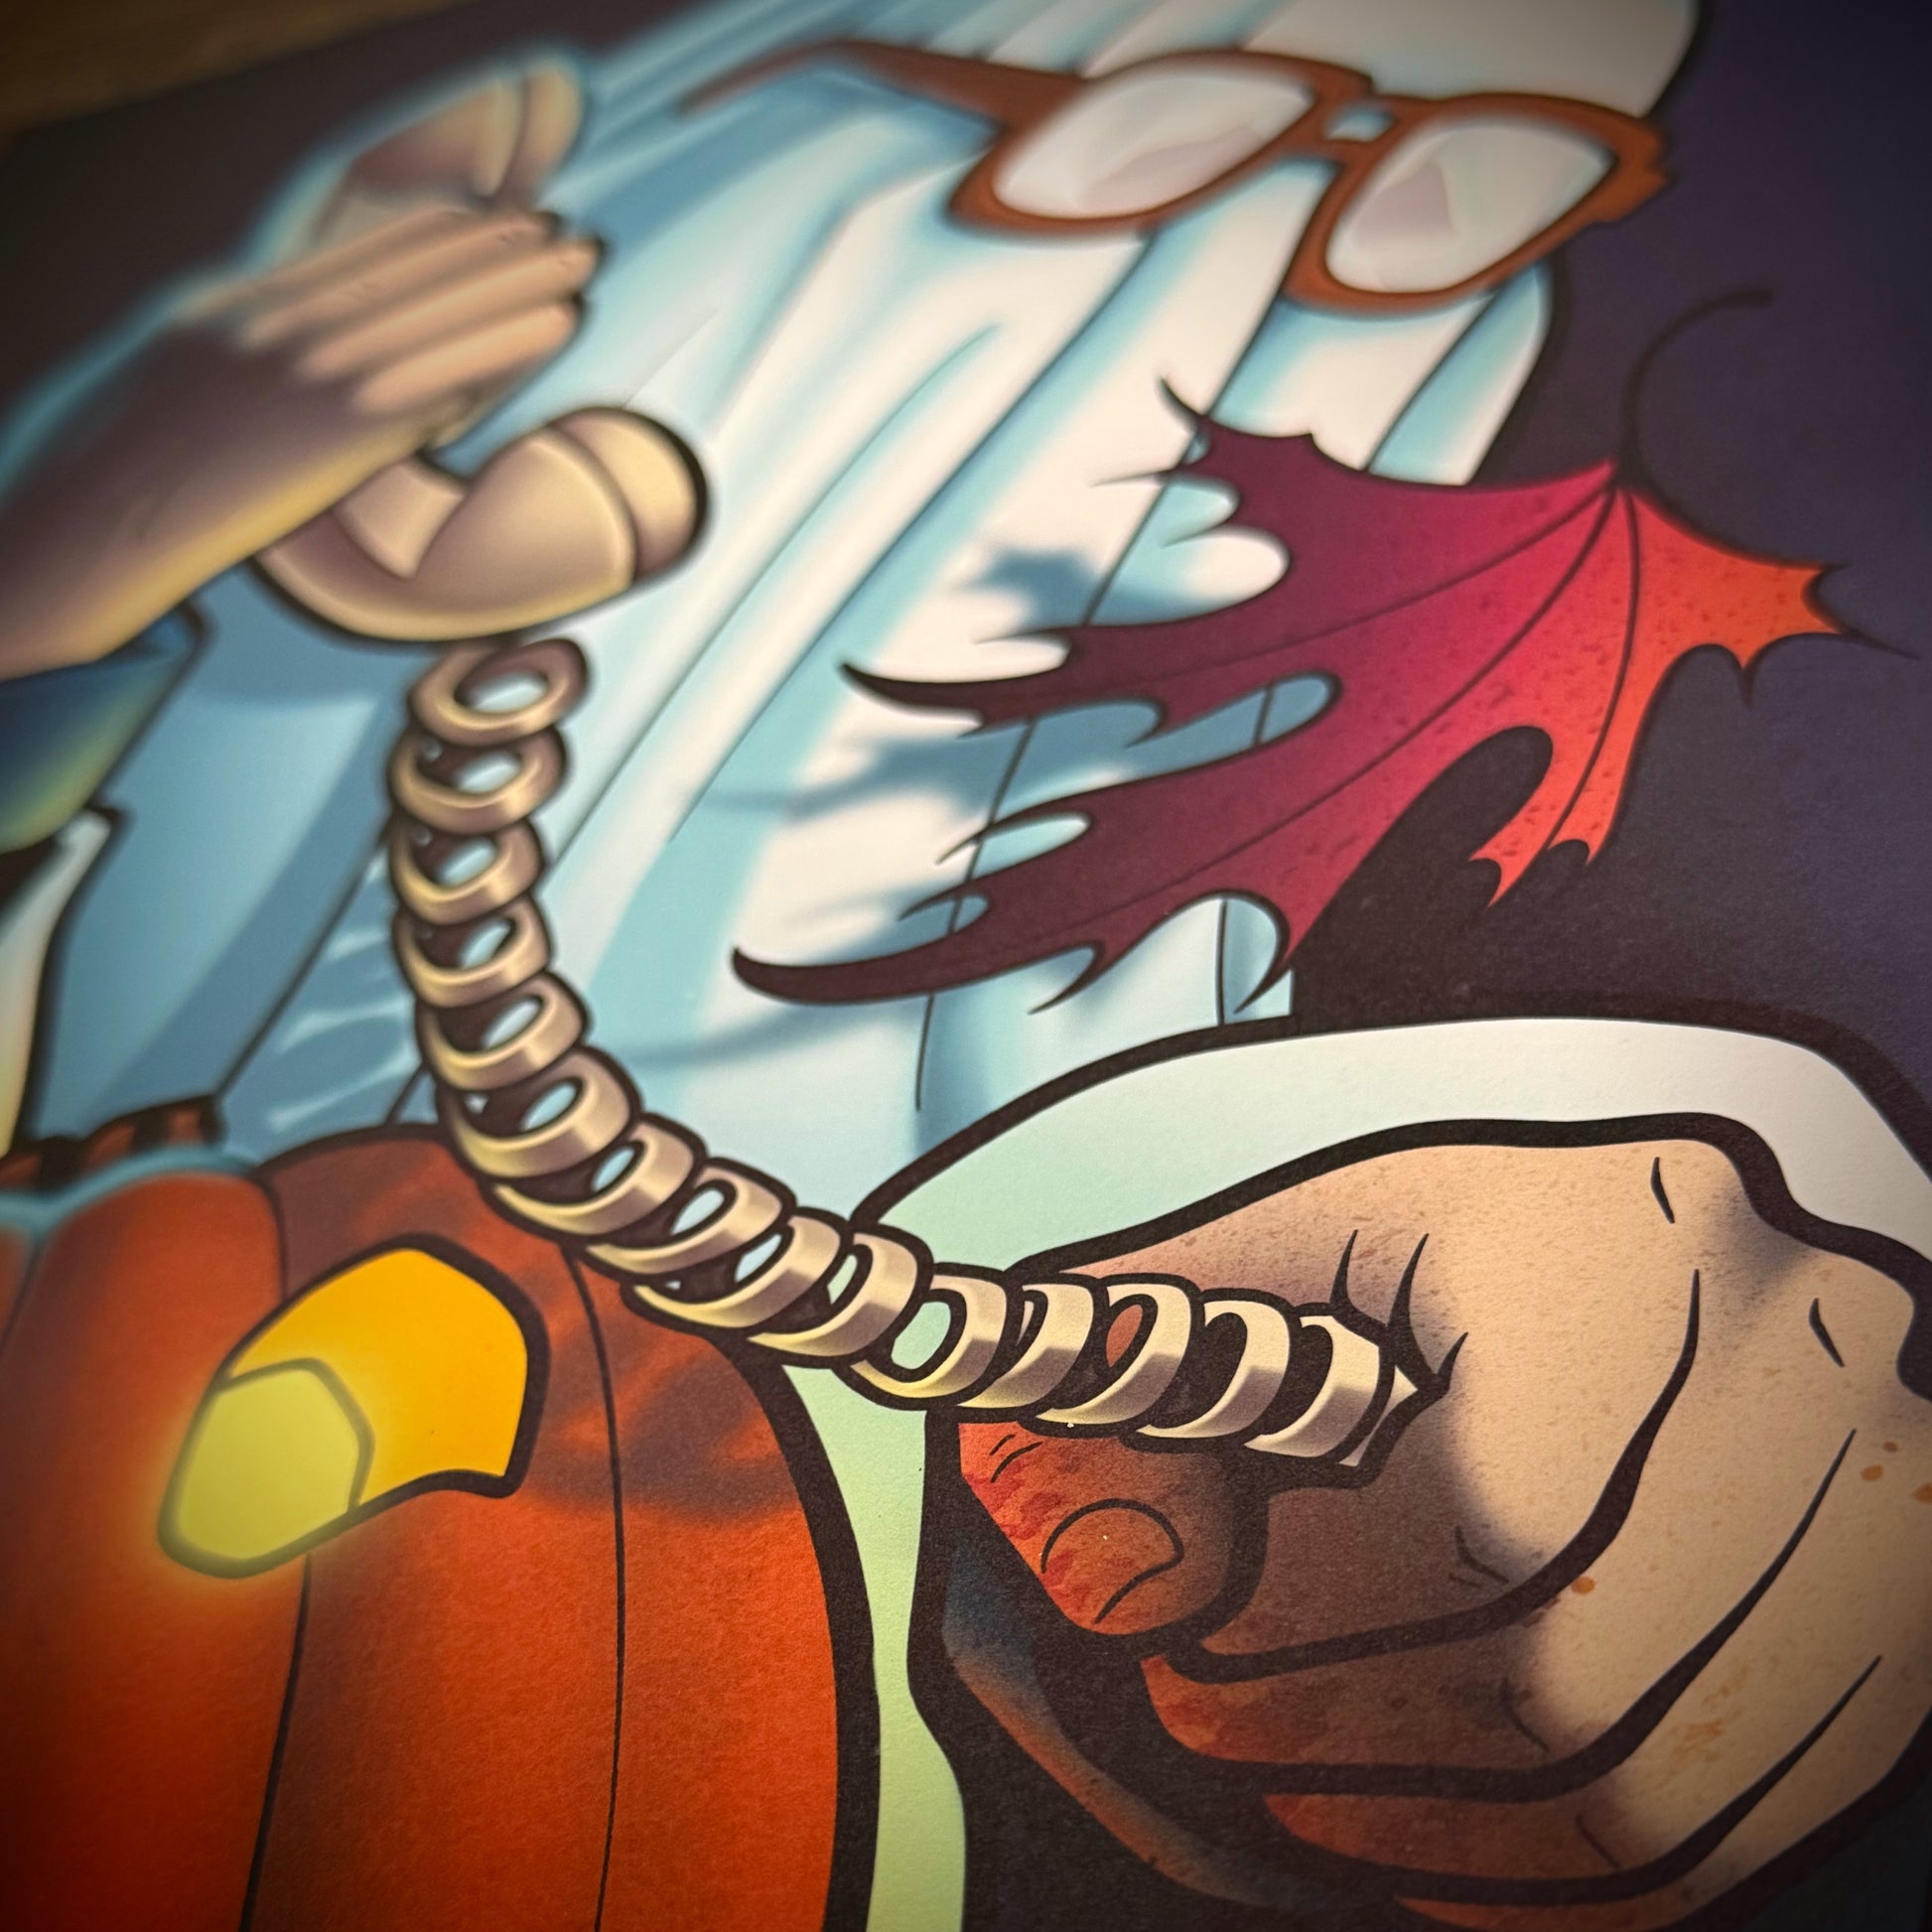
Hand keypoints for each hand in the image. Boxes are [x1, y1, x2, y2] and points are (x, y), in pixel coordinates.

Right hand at [0, 200, 596, 678]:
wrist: (110, 508)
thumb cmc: (150, 465)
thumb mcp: (199, 374)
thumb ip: (263, 347)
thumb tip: (323, 348)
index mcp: (247, 306)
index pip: (364, 256)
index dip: (444, 234)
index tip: (499, 221)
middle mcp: (285, 324)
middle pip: (414, 274)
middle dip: (497, 250)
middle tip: (565, 235)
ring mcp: (312, 371)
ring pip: (440, 314)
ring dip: (518, 284)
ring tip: (579, 263)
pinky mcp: (340, 426)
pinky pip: (443, 374)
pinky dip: (504, 343)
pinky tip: (554, 323)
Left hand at [955, 1130, 1931, 1925]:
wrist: (1678, 1256)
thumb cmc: (1486, 1241)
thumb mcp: (1324, 1243)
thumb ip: (1168, 1355)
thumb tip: (1044, 1508)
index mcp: (1644, 1250)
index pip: (1481, 1522)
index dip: (1301, 1620)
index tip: (1184, 1635)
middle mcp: (1803, 1388)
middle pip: (1559, 1679)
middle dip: (1331, 1727)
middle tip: (1206, 1704)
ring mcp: (1871, 1533)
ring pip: (1635, 1797)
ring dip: (1419, 1819)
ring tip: (1295, 1770)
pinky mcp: (1880, 1655)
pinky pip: (1709, 1847)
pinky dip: (1537, 1872)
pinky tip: (1425, 1822)